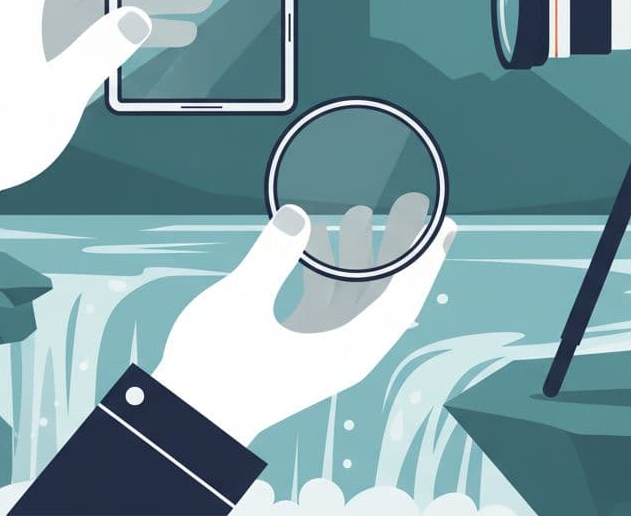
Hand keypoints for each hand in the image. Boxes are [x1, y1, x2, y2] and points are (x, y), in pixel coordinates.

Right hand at [153, 202, 456, 444]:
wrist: (187, 422)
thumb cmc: (210, 371)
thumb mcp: (237, 308)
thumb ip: (269, 259)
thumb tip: (297, 214)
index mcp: (344, 349)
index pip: (401, 299)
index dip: (424, 260)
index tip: (443, 225)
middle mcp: (346, 352)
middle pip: (389, 296)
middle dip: (401, 250)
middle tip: (411, 206)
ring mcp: (327, 351)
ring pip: (360, 299)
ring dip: (363, 258)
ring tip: (361, 214)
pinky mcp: (306, 348)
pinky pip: (333, 305)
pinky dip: (333, 273)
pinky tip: (318, 241)